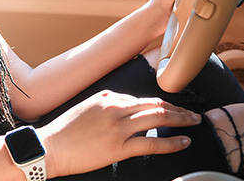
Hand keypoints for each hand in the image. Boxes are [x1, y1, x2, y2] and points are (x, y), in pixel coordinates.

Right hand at [36, 91, 201, 176]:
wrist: (49, 147)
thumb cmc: (64, 131)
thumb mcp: (86, 108)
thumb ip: (106, 105)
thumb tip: (125, 109)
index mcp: (108, 96)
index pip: (142, 99)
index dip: (161, 104)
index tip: (172, 108)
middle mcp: (116, 107)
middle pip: (155, 104)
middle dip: (177, 108)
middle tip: (192, 113)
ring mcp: (118, 127)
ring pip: (158, 118)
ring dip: (180, 120)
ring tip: (193, 123)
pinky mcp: (119, 147)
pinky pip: (152, 142)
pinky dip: (171, 141)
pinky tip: (183, 141)